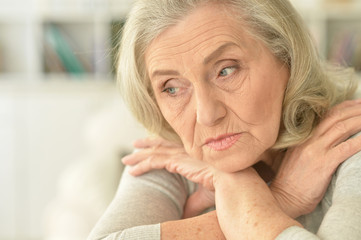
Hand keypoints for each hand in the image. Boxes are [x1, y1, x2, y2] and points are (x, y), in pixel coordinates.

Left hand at [122, 137, 216, 217]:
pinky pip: (154, 161)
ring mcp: (181, 155)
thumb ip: (191, 204)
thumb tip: (182, 215)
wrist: (231, 183)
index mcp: (193, 156)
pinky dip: (141, 165)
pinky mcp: (177, 161)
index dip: (160, 145)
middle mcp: (186, 152)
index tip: (149, 146)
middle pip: (161, 145)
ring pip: (154, 152)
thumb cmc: (222, 188)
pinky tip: (132, 171)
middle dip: (146, 145)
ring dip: (138, 156)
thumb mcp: (202, 196)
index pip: (172, 147)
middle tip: (134, 147)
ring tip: (126, 160)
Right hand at [271, 99, 360, 217]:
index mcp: (301, 137)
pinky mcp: (323, 164)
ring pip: (341, 128)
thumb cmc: (290, 181)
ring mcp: (315, 151)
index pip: (324, 115)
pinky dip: (360, 141)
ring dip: (360, 120)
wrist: (284, 198)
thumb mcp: (295, 157)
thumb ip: (307, 146)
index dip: (342, 107)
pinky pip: (346, 147)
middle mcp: (308, 140)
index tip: (354, 104)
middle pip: (335, 117)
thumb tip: (326, 140)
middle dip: (354, 110)